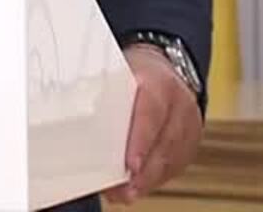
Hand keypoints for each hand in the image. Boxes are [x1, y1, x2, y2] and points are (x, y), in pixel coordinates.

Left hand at [105, 44, 202, 204]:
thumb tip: (72, 118)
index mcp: (156, 80)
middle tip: (122, 189)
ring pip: (171, 157)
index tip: (129, 165)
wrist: (165, 68)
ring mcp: (188, 123)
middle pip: (164, 141)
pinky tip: (137, 187)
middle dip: (143, 170)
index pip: (150, 112)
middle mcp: (178, 102)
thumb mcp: (116, 73)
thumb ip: (100, 93)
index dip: (140, 141)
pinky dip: (154, 179)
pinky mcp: (190, 141)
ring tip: (124, 193)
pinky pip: (175, 165)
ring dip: (147, 180)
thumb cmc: (134, 74)